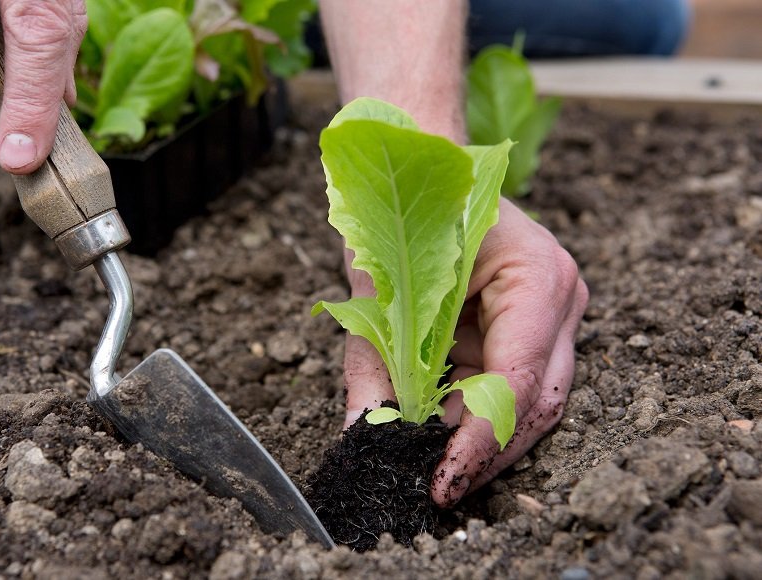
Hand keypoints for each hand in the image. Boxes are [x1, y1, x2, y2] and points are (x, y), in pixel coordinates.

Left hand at [343, 198, 588, 507]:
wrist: (423, 168)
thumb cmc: (402, 209)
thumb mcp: (378, 284)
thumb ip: (373, 360)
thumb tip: (362, 433)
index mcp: (535, 274)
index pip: (517, 378)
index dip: (479, 437)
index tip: (441, 478)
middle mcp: (559, 295)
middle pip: (538, 401)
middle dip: (487, 452)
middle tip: (437, 490)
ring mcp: (553, 313)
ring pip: (533, 402)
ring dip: (483, 440)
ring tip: (434, 469)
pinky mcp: (532, 328)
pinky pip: (513, 385)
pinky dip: (477, 415)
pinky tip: (443, 436)